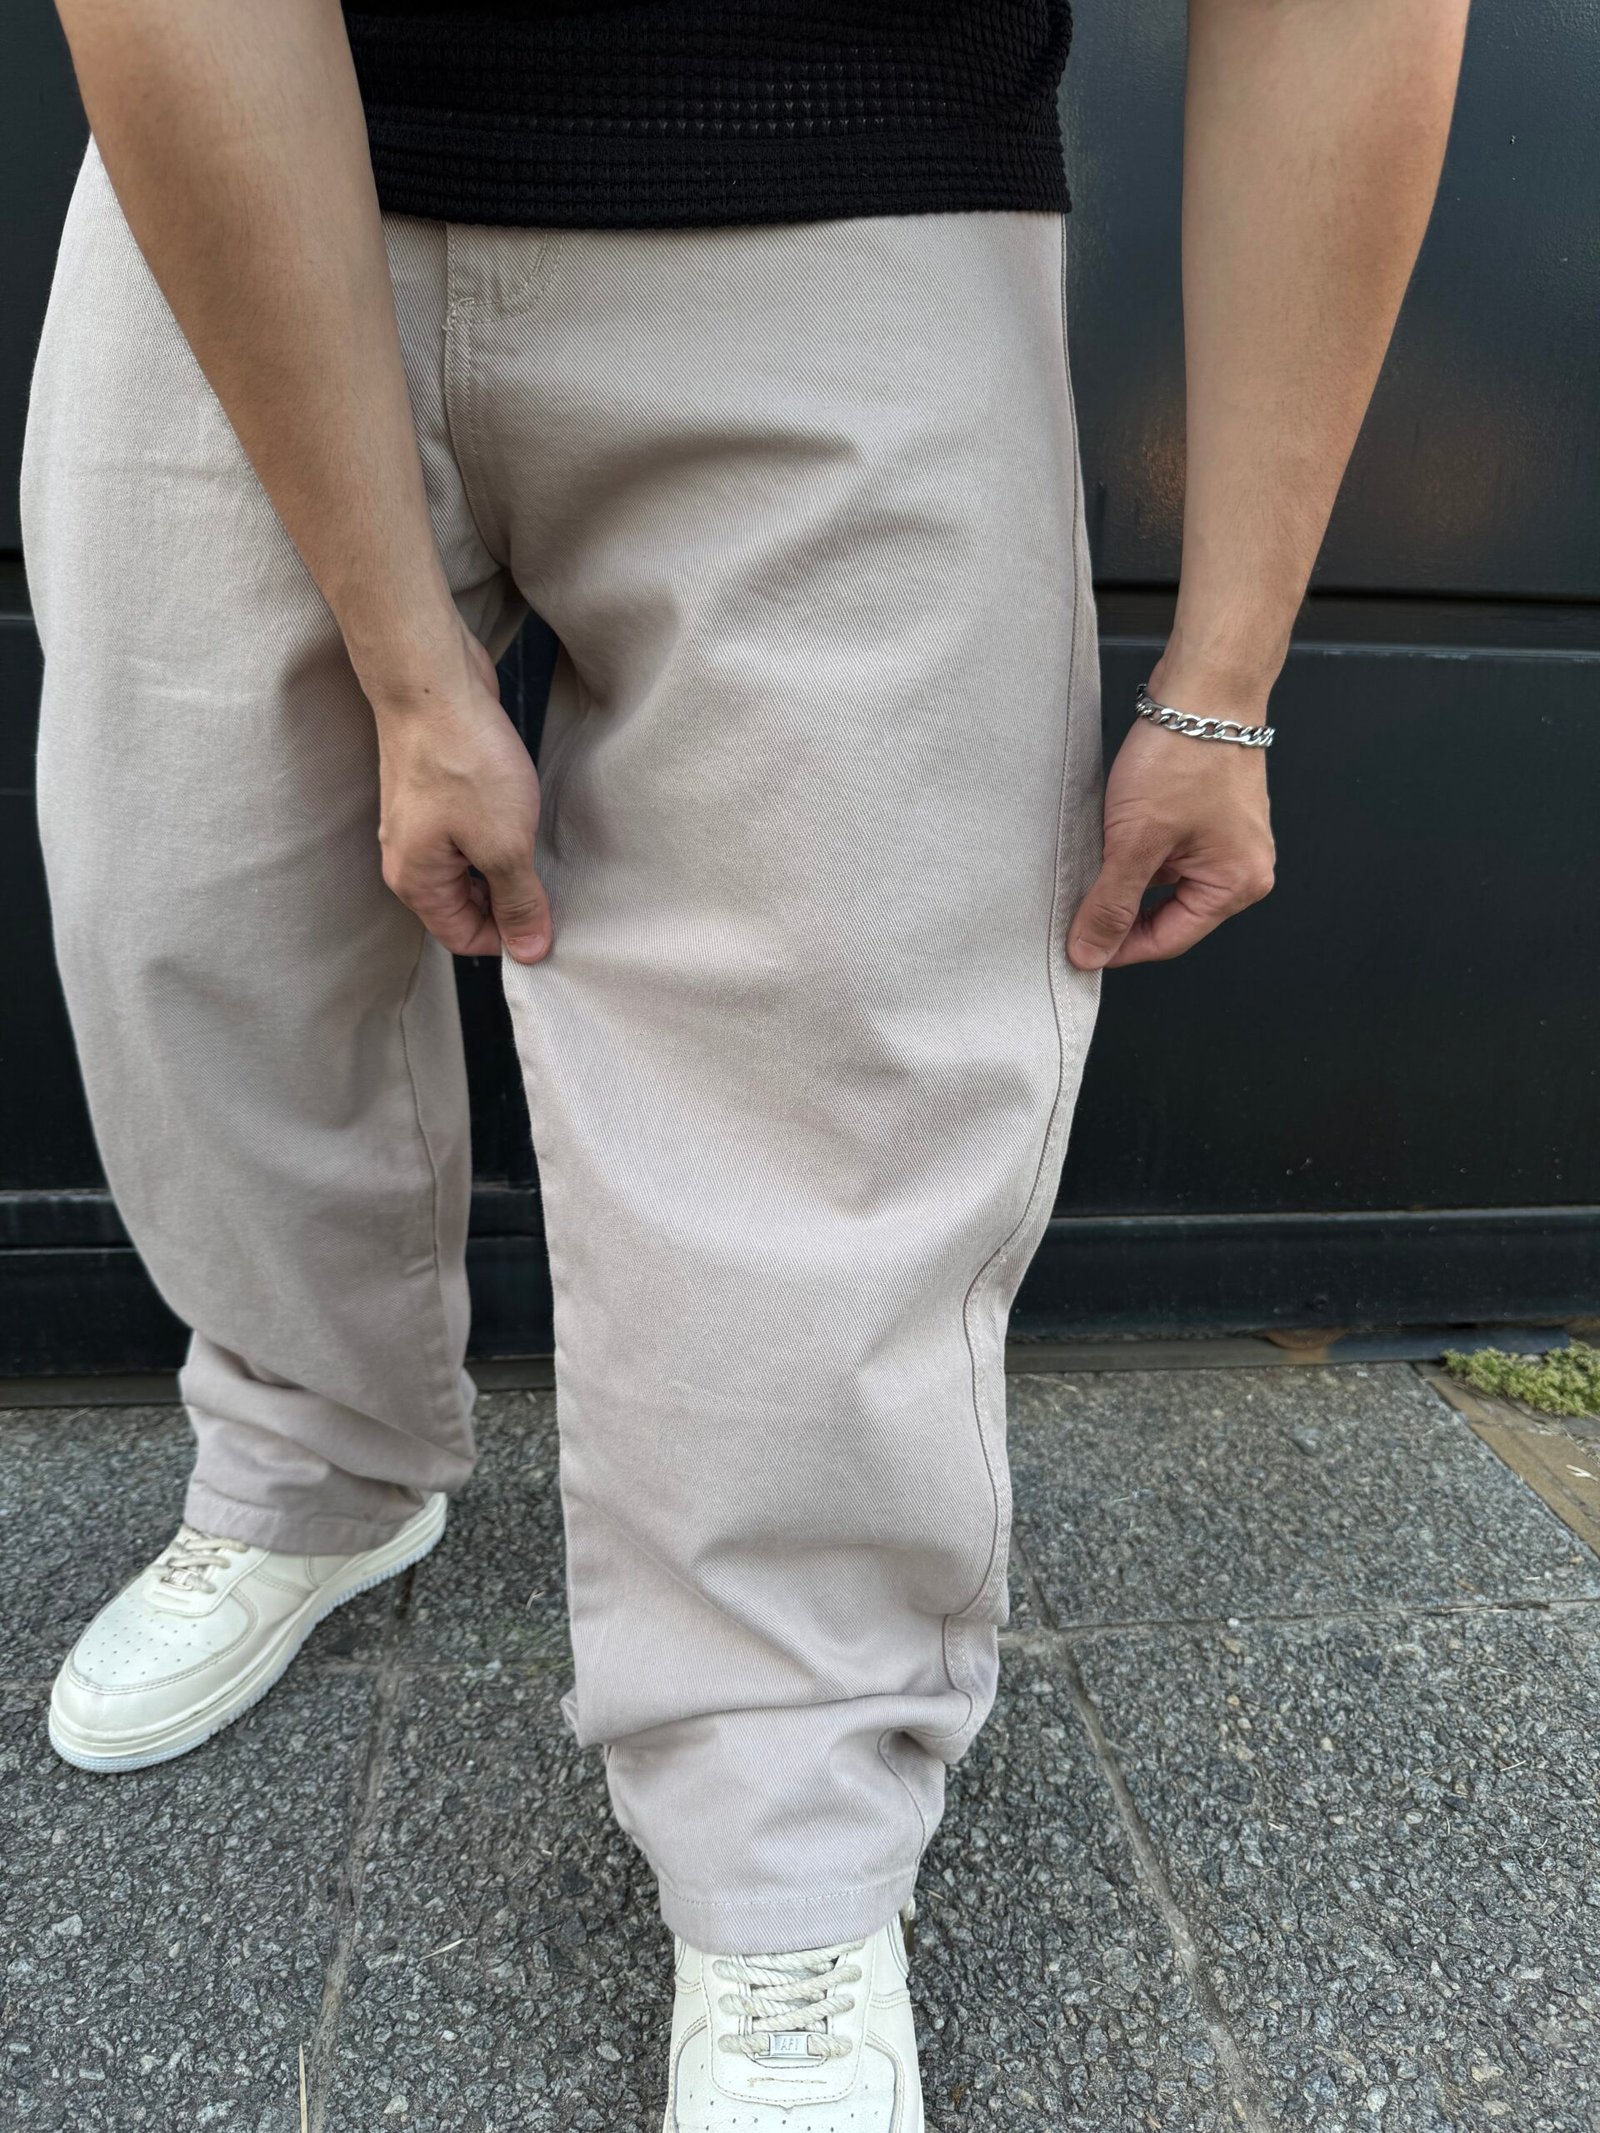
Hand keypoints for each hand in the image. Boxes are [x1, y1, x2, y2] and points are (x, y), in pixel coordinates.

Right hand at [367, 616, 551, 962]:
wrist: (432, 684)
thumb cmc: (461, 761)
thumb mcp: (503, 846)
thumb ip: (518, 902)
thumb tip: (529, 952)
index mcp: (415, 882)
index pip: (463, 938)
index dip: (508, 938)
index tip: (548, 923)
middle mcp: (409, 858)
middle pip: (465, 905)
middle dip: (508, 902)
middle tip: (552, 883)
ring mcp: (419, 823)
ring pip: (468, 867)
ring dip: (504, 865)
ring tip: (536, 844)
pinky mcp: (434, 793)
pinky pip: (468, 833)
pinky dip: (495, 834)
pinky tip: (519, 813)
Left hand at [1067, 681, 1275, 970]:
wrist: (1204, 687)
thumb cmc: (1183, 755)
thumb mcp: (1136, 840)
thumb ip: (1111, 903)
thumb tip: (1091, 952)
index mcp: (1237, 885)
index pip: (1167, 940)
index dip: (1118, 946)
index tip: (1078, 946)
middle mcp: (1243, 869)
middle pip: (1167, 914)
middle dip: (1122, 907)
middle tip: (1078, 900)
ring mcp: (1229, 842)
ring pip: (1164, 882)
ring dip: (1127, 876)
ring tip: (1097, 855)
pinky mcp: (1212, 818)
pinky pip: (1169, 852)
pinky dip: (1139, 850)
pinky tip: (1113, 833)